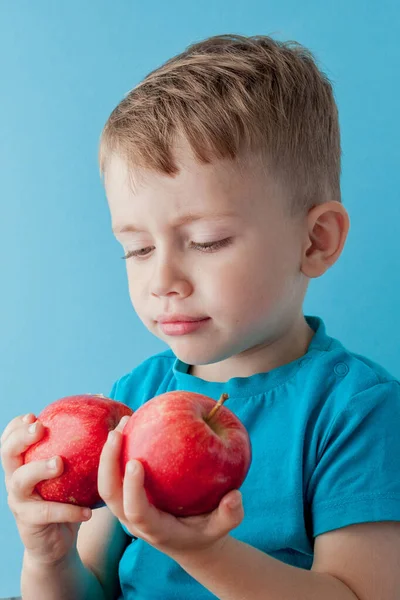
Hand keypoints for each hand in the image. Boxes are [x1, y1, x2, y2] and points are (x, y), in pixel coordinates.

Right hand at [0, 413, 93, 566]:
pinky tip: (88, 511)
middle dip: (21, 438)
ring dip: (39, 468)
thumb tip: (103, 400)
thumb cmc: (68, 496)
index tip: (34, 416)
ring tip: (59, 463)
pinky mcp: (29, 523)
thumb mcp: (72, 470)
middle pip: (7, 453)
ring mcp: (20, 501)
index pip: (10, 438)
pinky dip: (68, 510)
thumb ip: (82, 442)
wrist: (56, 544)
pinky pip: (46, 513)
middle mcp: (16, 479)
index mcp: (24, 463)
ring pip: (20, 481)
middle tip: (40, 428)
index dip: (17, 426)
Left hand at [98, 418, 244, 558]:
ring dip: (108, 452)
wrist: (187, 541)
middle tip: (117, 432)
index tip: (136, 462)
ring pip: (106, 480)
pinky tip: (133, 422)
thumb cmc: (204, 531)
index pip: (136, 510)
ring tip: (123, 421)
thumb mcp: (221, 528)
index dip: (132, 488)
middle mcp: (133, 519)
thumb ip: (230, 515)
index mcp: (154, 529)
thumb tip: (235, 496)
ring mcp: (125, 507)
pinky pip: (115, 470)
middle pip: (109, 493)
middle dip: (108, 463)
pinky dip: (119, 448)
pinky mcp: (125, 494)